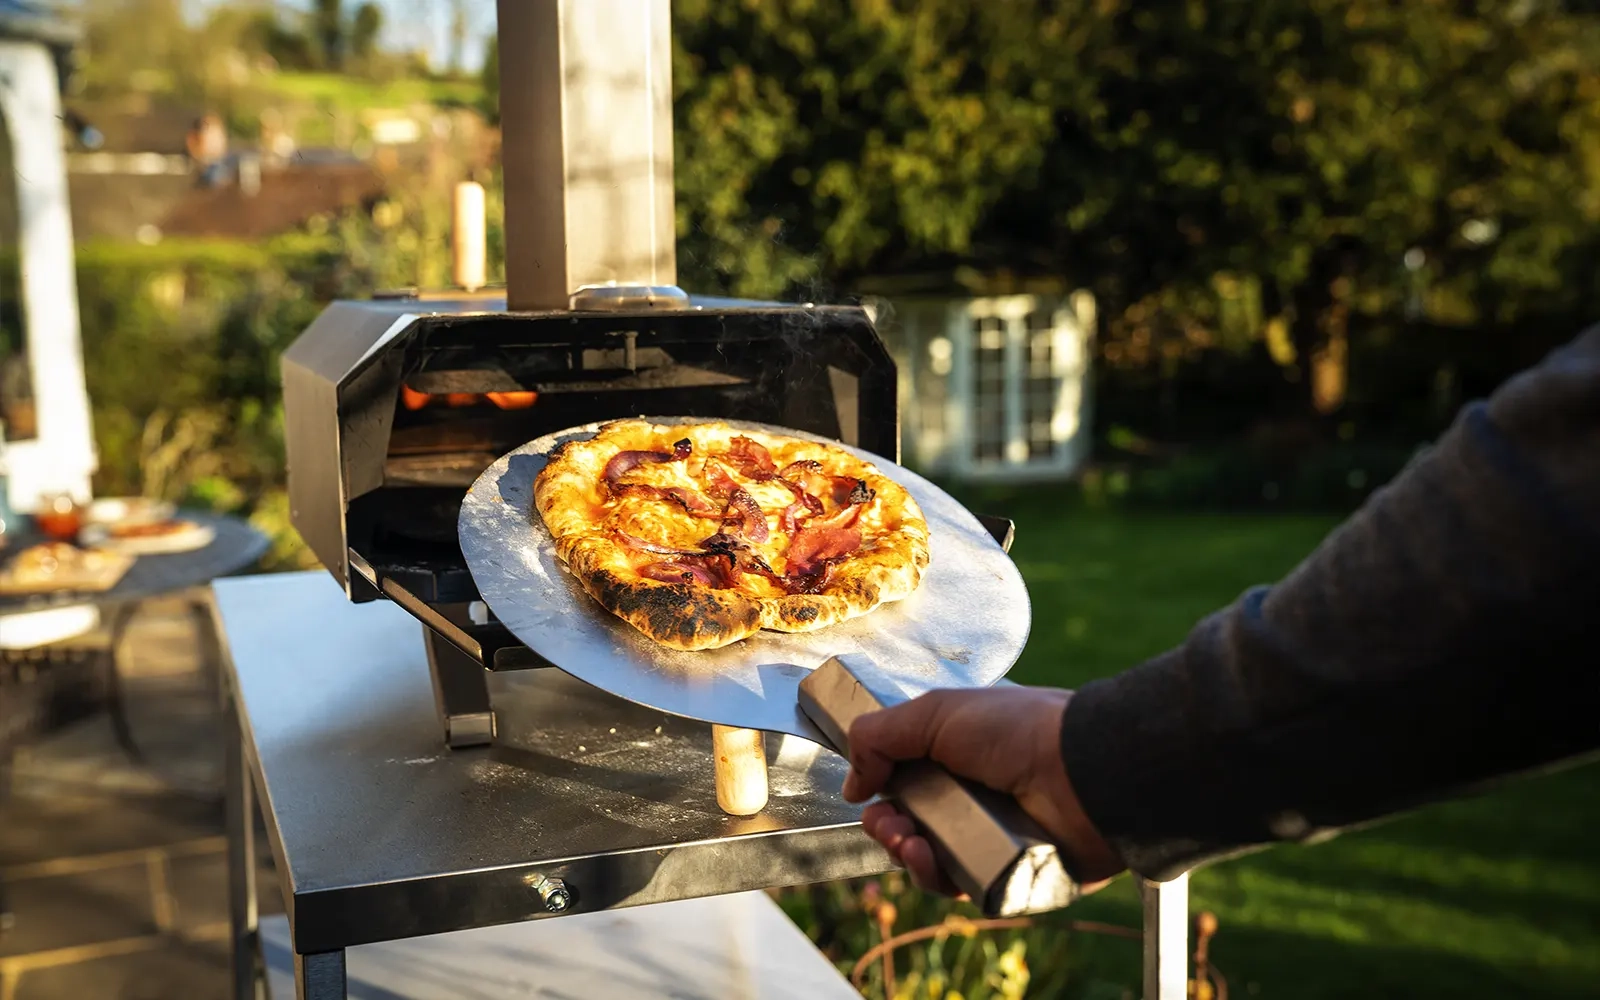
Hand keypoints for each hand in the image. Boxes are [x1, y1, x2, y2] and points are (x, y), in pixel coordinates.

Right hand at [842, 686, 1123, 896]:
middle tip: (888, 824)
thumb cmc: (1021, 730)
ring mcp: (992, 838)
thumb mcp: (937, 712)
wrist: (1085, 771)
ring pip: (929, 863)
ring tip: (909, 841)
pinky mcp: (1008, 876)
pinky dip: (937, 877)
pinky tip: (929, 858)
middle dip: (887, 827)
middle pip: (911, 826)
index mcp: (960, 755)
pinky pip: (959, 888)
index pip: (906, 782)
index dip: (881, 792)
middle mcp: (975, 797)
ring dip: (906, 854)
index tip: (867, 794)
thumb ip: (880, 736)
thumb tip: (852, 780)